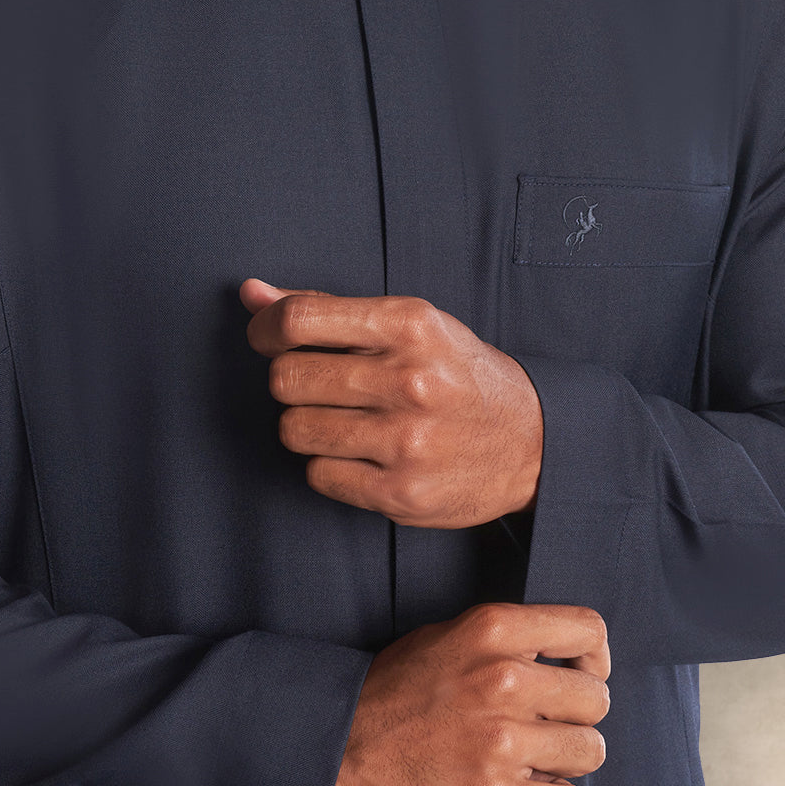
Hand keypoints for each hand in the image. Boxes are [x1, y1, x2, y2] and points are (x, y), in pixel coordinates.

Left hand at [239, 278, 542, 527]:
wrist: (533, 443)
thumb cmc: (461, 376)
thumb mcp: (411, 326)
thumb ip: (330, 310)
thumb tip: (251, 293)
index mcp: (411, 325)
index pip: (298, 319)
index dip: (266, 330)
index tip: (270, 340)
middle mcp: (411, 381)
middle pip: (287, 379)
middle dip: (291, 382)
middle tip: (320, 388)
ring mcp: (407, 441)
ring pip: (295, 430)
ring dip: (308, 426)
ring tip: (345, 422)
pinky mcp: (402, 492)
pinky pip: (318, 476)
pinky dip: (330, 466)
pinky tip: (363, 456)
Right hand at [325, 602, 609, 785]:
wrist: (334, 751)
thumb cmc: (390, 694)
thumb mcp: (447, 637)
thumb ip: (507, 642)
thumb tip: (566, 659)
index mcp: (492, 631)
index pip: (589, 630)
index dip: (594, 657)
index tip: (579, 675)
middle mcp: (502, 679)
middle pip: (596, 699)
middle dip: (577, 717)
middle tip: (546, 727)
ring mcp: (499, 741)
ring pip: (591, 751)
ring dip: (568, 762)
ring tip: (534, 761)